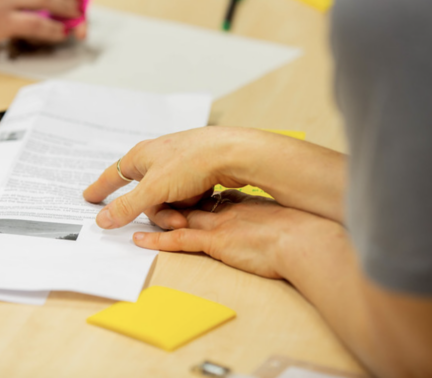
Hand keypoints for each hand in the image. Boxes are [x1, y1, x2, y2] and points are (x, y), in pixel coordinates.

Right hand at [83, 126, 257, 229]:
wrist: (232, 153)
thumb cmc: (191, 162)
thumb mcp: (154, 189)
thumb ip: (127, 206)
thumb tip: (101, 219)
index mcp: (141, 156)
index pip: (113, 175)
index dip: (100, 188)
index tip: (88, 196)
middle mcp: (158, 158)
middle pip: (145, 197)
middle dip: (158, 213)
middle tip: (173, 221)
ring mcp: (178, 165)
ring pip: (165, 199)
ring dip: (175, 211)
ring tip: (189, 213)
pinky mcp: (196, 172)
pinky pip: (184, 196)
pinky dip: (190, 203)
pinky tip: (201, 199)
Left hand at [133, 190, 342, 279]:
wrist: (306, 239)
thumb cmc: (298, 234)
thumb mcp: (275, 221)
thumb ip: (260, 220)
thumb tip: (257, 223)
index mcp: (237, 204)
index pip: (206, 199)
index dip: (188, 196)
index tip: (176, 194)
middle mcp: (223, 210)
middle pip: (186, 204)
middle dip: (163, 202)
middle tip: (142, 199)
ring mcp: (218, 224)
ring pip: (178, 219)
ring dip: (154, 217)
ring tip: (129, 217)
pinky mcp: (215, 241)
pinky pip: (179, 240)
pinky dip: (158, 240)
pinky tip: (139, 239)